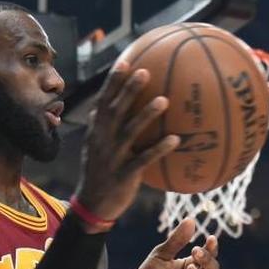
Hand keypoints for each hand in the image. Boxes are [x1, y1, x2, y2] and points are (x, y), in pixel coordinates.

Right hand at [74, 61, 179, 223]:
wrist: (92, 206)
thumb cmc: (100, 174)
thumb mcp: (96, 148)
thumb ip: (104, 127)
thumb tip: (110, 106)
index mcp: (96, 133)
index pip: (103, 101)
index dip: (113, 82)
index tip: (126, 61)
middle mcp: (101, 142)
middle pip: (115, 111)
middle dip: (129, 90)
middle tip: (145, 72)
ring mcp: (112, 158)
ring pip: (129, 133)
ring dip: (147, 115)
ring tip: (164, 100)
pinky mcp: (124, 175)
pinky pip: (143, 160)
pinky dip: (159, 149)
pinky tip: (175, 139)